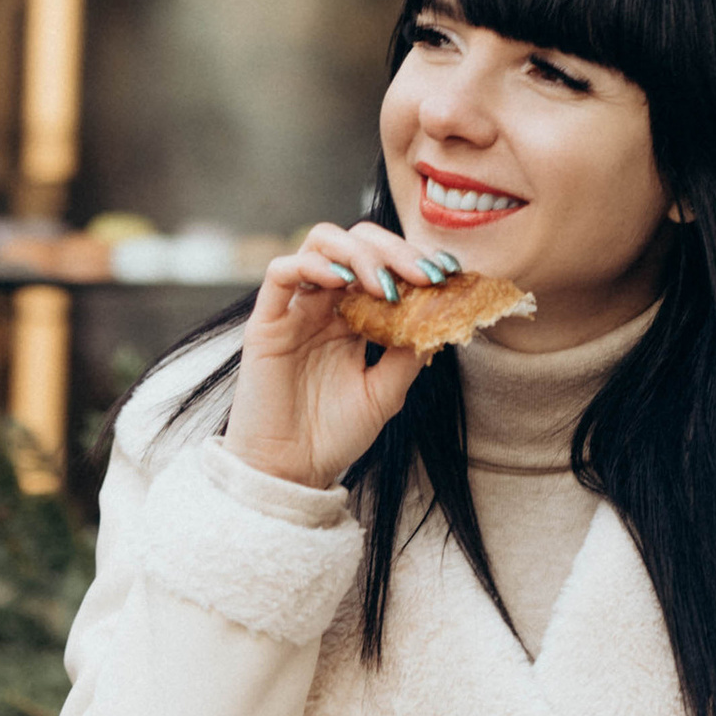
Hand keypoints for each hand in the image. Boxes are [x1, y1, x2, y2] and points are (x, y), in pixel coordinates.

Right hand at [224, 218, 452, 490]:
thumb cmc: (335, 435)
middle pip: (357, 243)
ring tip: (383, 283)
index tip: (449, 273)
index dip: (416, 260)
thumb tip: (443, 315)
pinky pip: (280, 273)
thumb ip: (409, 353)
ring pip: (320, 244)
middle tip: (424, 275)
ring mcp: (295, 309)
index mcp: (354, 316)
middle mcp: (325, 304)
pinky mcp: (265, 322)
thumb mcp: (387, 393)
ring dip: (358, 252)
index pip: (385, 264)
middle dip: (395, 250)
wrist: (291, 473)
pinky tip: (340, 280)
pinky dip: (311, 265)